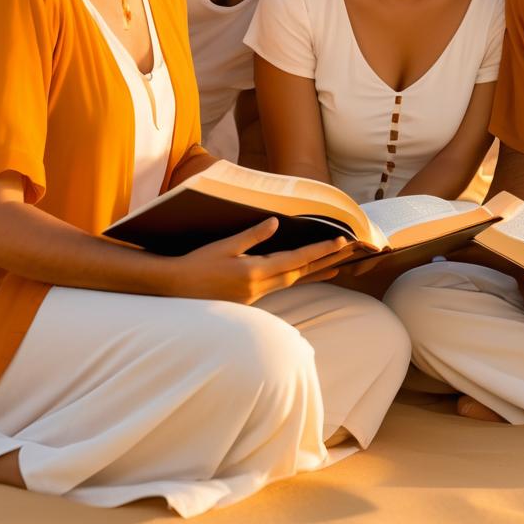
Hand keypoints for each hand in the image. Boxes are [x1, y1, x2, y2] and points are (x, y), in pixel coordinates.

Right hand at [169, 218, 352, 303]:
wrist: (175, 290)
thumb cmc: (196, 265)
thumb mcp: (224, 246)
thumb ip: (252, 236)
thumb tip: (275, 223)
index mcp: (255, 272)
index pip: (296, 259)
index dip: (320, 251)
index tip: (340, 242)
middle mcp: (259, 286)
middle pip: (300, 272)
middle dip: (325, 261)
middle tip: (348, 252)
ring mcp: (255, 296)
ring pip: (292, 281)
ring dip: (314, 272)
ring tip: (335, 266)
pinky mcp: (249, 300)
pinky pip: (279, 286)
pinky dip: (295, 278)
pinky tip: (300, 274)